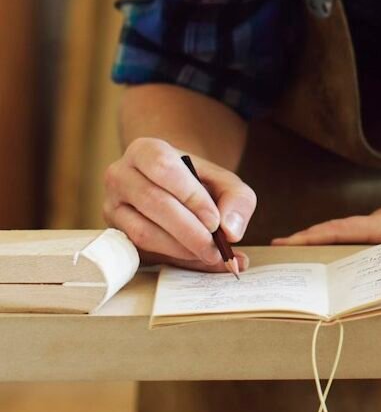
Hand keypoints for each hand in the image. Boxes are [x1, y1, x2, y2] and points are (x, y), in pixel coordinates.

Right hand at [103, 136, 256, 271]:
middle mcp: (120, 176)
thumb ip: (236, 199)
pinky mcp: (115, 235)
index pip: (163, 168)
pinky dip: (174, 260)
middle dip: (188, 230)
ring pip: (142, 231)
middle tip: (216, 248)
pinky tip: (198, 261)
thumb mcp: (224, 181)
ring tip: (210, 255)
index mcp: (144, 150)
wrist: (172, 189)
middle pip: (152, 202)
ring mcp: (112, 207)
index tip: (214, 221)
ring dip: (180, 249)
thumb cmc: (198, 183)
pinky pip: (141, 252)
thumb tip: (231, 230)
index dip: (189, 195)